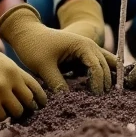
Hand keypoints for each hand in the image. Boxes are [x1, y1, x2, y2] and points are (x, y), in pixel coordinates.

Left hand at [0, 4, 116, 93]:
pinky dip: (103, 74)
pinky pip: (98, 65)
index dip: (97, 83)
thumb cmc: (34, 47)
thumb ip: (56, 83)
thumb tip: (67, 101)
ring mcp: (88, 49)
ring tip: (108, 96)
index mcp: (82, 45)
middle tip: (101, 102)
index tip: (94, 98)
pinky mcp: (83, 55)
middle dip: (105, 83)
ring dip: (108, 78)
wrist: (27, 34)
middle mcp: (89, 45)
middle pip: (104, 66)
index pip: (97, 67)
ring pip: (106, 64)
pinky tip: (105, 87)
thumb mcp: (43, 66)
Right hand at [0, 23, 46, 124]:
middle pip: (21, 109)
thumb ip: (15, 76)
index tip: (36, 107)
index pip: (35, 92)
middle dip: (16, 111)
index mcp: (13, 71)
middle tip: (8, 109)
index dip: (38, 102)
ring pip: (5, 117)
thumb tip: (30, 96)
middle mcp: (5, 84)